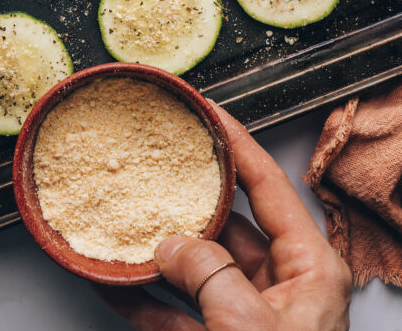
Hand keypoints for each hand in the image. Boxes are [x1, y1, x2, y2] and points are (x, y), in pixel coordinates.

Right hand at [95, 104, 351, 330]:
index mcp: (309, 268)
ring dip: (153, 251)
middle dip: (181, 199)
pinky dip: (140, 299)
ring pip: (192, 270)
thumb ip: (210, 274)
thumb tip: (171, 244)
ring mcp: (246, 321)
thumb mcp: (250, 328)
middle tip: (148, 167)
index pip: (266, 184)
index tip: (201, 109)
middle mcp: (280, 289)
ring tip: (118, 221)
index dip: (232, 141)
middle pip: (224, 223)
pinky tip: (108, 280)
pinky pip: (172, 315)